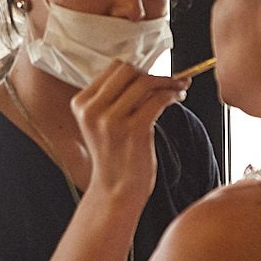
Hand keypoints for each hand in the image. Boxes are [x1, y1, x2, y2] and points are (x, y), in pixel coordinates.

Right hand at [71, 60, 187, 205]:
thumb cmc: (115, 158)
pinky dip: (172, 95)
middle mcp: (93, 109)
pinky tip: (177, 98)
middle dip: (153, 73)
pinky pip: (158, 99)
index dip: (138, 70)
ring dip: (168, 82)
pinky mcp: (133, 130)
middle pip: (128, 70)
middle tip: (170, 81)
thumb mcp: (102, 124)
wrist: (115, 191)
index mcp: (82, 103)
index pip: (113, 68)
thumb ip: (114, 99)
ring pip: (145, 82)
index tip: (154, 76)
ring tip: (178, 89)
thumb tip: (144, 74)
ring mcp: (111, 120)